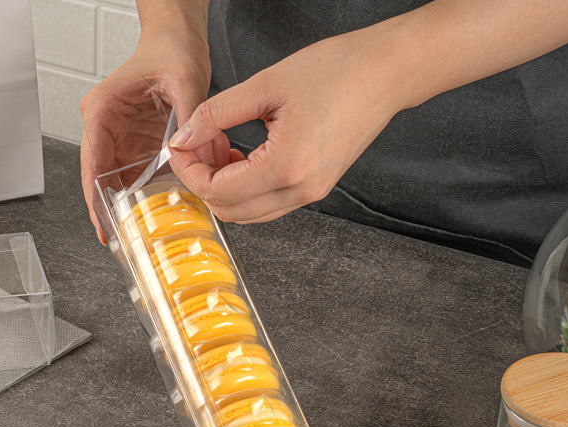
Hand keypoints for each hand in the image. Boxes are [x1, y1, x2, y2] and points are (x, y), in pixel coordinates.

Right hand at [80, 29, 210, 242]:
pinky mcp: (139, 145)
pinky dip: (151, 192)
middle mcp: (107, 127)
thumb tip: (195, 150)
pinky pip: (140, 176)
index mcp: (103, 110)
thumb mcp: (184, 78)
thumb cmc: (169, 49)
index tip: (102, 222)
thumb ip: (190, 116)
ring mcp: (122, 138)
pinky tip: (161, 209)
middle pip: (101, 177)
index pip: (91, 160)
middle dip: (110, 209)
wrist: (178, 39)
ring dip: (132, 204)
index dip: (95, 195)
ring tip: (141, 231)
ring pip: (120, 181)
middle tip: (121, 239)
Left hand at [168, 31, 407, 223]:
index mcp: (287, 166)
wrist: (387, 73)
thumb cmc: (339, 70)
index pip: (218, 191)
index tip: (180, 147)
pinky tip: (243, 157)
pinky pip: (268, 205)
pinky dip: (246, 189)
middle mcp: (301, 190)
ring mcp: (311, 194)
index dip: (189, 171)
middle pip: (229, 212)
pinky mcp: (316, 189)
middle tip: (197, 146)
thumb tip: (185, 135)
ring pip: (248, 214)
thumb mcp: (266, 84)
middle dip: (203, 182)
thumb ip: (216, 114)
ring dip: (224, 189)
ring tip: (221, 149)